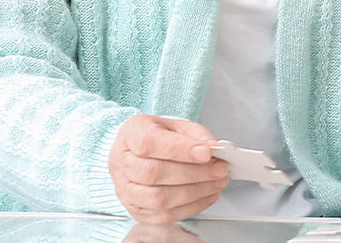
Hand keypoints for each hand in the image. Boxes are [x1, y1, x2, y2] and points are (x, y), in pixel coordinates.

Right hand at [107, 115, 226, 223]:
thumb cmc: (160, 136)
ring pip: (156, 198)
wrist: (139, 151)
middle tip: (219, 169)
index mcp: (131, 133)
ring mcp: (124, 189)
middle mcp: (121, 162)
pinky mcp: (134, 209)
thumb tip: (214, 149)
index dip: (179, 149)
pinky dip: (189, 208)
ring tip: (216, 183)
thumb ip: (196, 136)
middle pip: (152, 173)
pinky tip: (206, 196)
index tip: (206, 152)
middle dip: (193, 173)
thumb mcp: (178, 125)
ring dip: (193, 193)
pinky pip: (161, 215)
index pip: (149, 143)